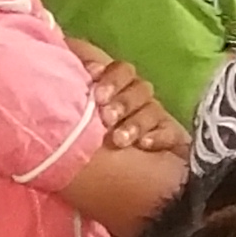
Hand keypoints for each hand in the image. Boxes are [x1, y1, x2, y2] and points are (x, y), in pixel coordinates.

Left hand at [70, 42, 184, 154]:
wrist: (115, 192)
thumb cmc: (88, 150)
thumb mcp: (74, 112)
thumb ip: (73, 73)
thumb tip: (61, 45)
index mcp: (114, 93)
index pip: (120, 71)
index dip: (109, 75)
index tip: (93, 79)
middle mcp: (136, 104)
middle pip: (138, 86)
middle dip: (121, 99)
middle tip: (105, 116)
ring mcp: (155, 122)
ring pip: (152, 108)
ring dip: (135, 122)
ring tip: (119, 140)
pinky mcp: (173, 142)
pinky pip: (169, 131)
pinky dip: (156, 136)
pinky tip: (144, 146)